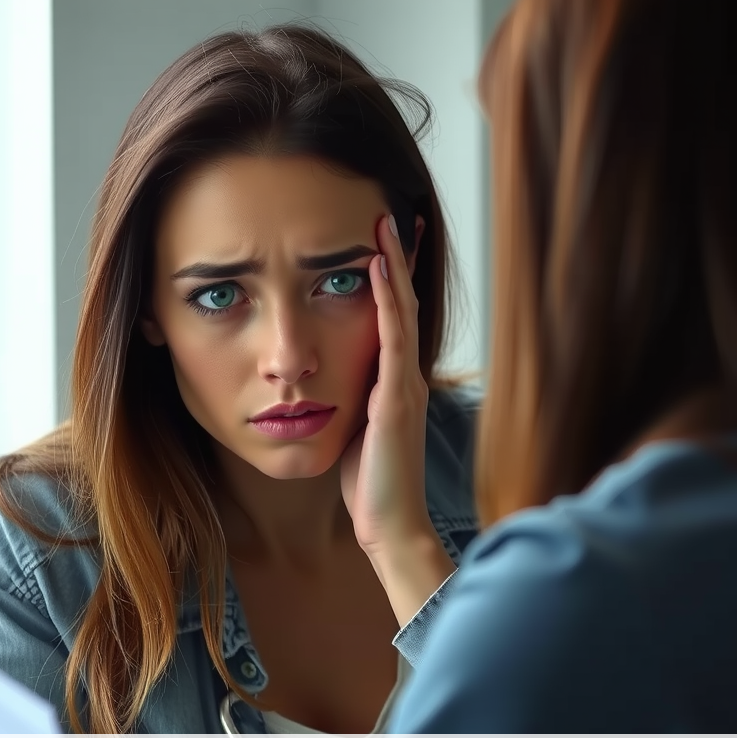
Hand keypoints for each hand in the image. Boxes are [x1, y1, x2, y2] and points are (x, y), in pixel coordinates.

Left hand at [339, 214, 454, 625]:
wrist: (390, 524)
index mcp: (396, 382)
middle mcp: (406, 376)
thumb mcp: (358, 430)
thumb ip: (354, 401)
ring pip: (403, 311)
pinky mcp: (396, 397)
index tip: (384, 242)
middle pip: (405, 303)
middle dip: (399, 259)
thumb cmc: (370, 483)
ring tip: (385, 225)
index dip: (392, 280)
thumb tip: (330, 382)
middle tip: (392, 214)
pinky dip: (387, 300)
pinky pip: (392, 338)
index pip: (395, 319)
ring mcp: (405, 384)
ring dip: (394, 266)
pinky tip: (377, 269)